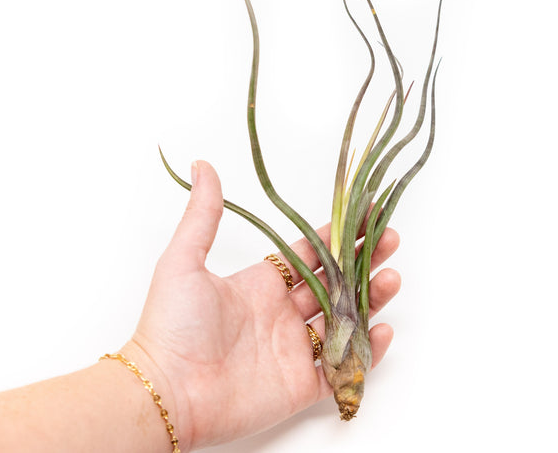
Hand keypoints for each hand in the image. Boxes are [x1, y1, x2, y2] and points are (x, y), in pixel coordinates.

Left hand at [124, 161, 399, 448]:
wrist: (166, 392)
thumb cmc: (171, 326)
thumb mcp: (183, 261)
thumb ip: (203, 216)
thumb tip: (202, 166)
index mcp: (261, 284)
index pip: (310, 254)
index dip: (338, 236)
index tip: (365, 215)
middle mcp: (282, 314)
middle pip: (334, 283)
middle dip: (364, 261)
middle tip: (390, 241)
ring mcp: (293, 350)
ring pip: (344, 321)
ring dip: (370, 300)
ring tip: (391, 279)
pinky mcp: (300, 385)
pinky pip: (341, 369)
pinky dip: (366, 353)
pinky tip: (382, 330)